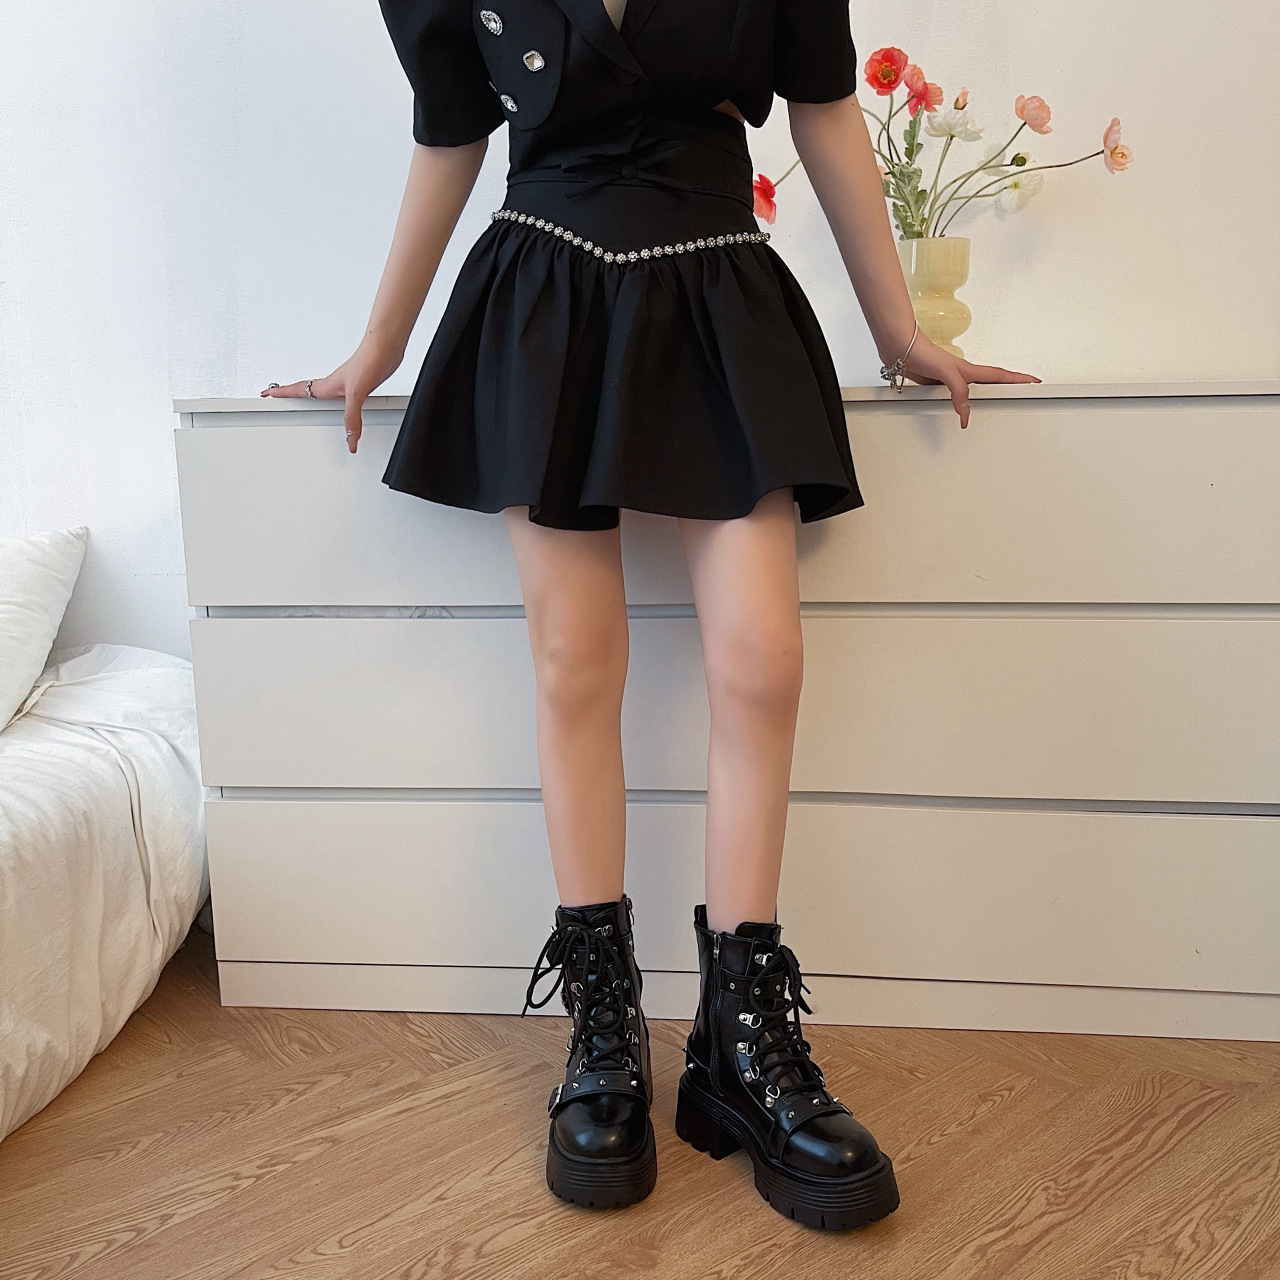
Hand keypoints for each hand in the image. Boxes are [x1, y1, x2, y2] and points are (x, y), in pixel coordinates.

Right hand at [259, 337, 404, 452]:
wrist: (385, 349)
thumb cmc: (368, 362)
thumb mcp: (357, 393)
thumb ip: (351, 417)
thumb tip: (350, 439)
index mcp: (327, 386)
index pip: (297, 390)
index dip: (280, 393)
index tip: (265, 394)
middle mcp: (333, 385)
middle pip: (304, 390)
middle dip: (288, 393)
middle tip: (275, 396)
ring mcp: (345, 384)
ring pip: (321, 393)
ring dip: (309, 395)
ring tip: (300, 400)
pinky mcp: (359, 384)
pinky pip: (341, 397)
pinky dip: (335, 401)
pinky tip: (342, 403)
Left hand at [889, 331, 1040, 429]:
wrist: (899, 347)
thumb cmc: (921, 352)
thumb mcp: (945, 372)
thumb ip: (958, 390)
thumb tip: (965, 411)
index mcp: (968, 371)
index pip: (999, 376)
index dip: (1017, 380)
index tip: (1034, 382)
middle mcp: (962, 375)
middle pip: (991, 381)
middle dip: (1009, 386)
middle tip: (1024, 390)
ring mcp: (949, 379)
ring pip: (973, 390)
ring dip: (987, 394)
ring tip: (999, 399)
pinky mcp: (936, 384)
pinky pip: (954, 395)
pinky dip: (961, 402)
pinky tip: (958, 406)